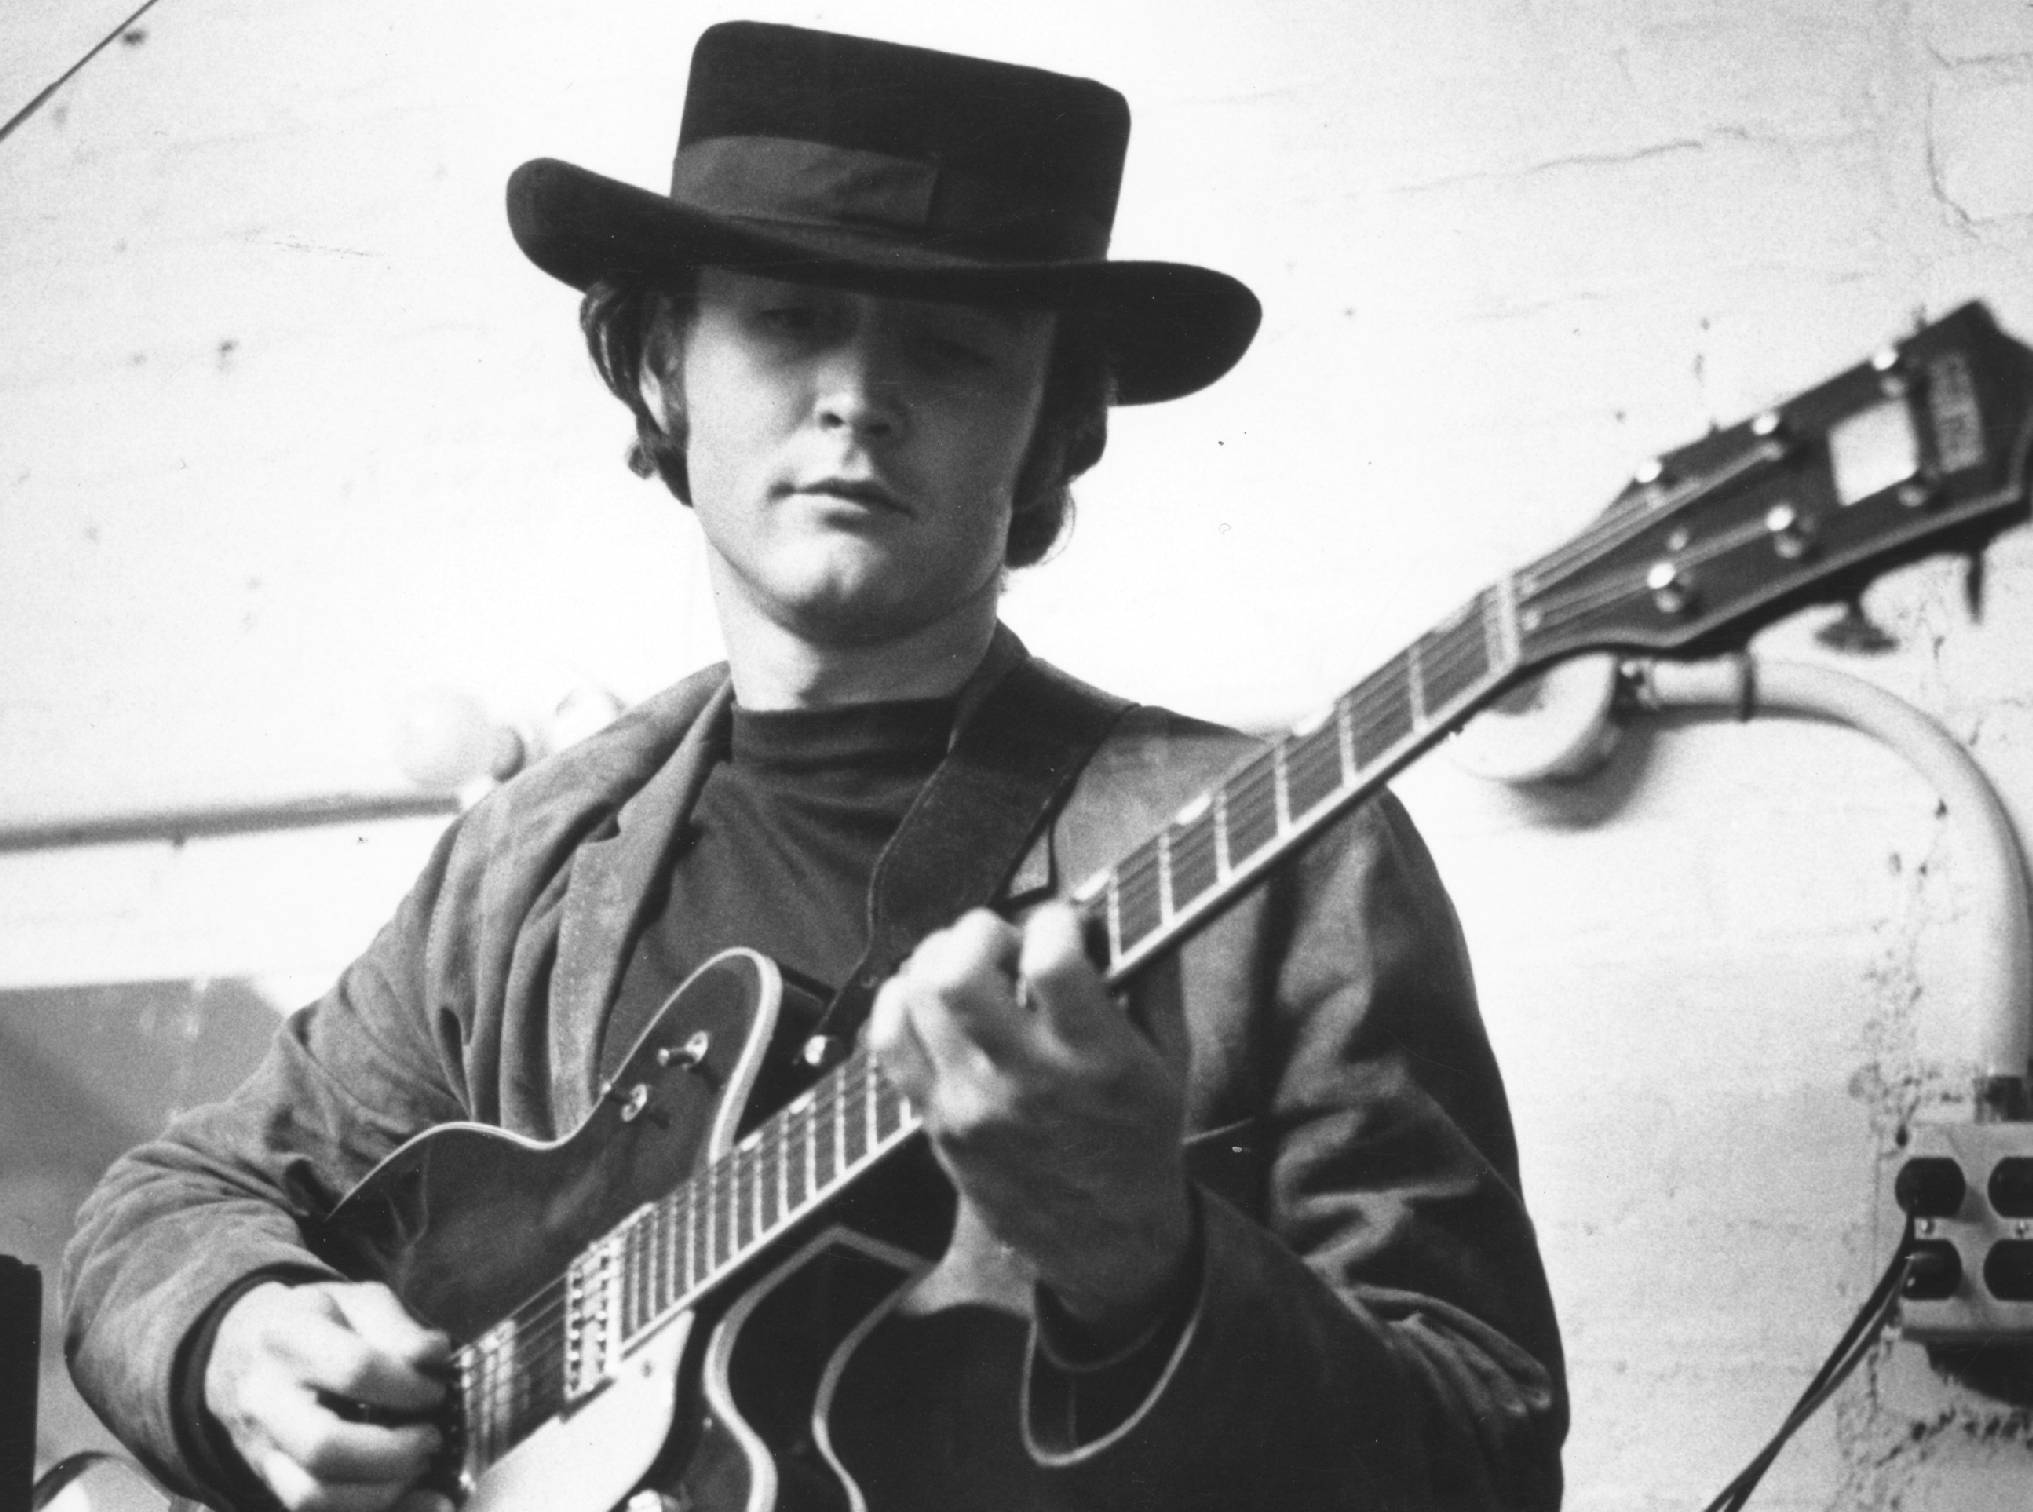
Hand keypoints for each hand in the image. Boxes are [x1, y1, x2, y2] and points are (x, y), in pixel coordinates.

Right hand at [204, 1279, 450, 1511]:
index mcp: (289, 1338)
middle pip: (325, 1447)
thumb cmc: (312, 1321)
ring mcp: (259, 1447)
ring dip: (381, 1492)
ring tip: (418, 1466)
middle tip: (431, 1437)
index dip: (408, 1385)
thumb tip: (434, 1356)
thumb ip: (397, 1325)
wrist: (239, 1350)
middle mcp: (264, 1399)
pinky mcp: (267, 1480)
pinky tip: (410, 1497)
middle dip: (394, 1452)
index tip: (436, 1388)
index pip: (356, 1370)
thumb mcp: (355, 1300)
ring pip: (313, 1496)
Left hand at [869, 903, 1194, 1341]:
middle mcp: (1025, 1080)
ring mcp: (971, 1103)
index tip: (1066, 925)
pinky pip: (888, 1042)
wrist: (1107, 1239)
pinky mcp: (937, 1121)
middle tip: (1004, 940)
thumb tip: (1119, 904)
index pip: (1050, 959)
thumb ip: (1150, 976)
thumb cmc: (1141, 1138)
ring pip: (917, 997)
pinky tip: (930, 998)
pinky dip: (900, 1001)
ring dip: (940, 958)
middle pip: (958, 973)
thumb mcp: (1172, 1057)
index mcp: (1096, 1059)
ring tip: (969, 964)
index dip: (1054, 920)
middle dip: (979, 930)